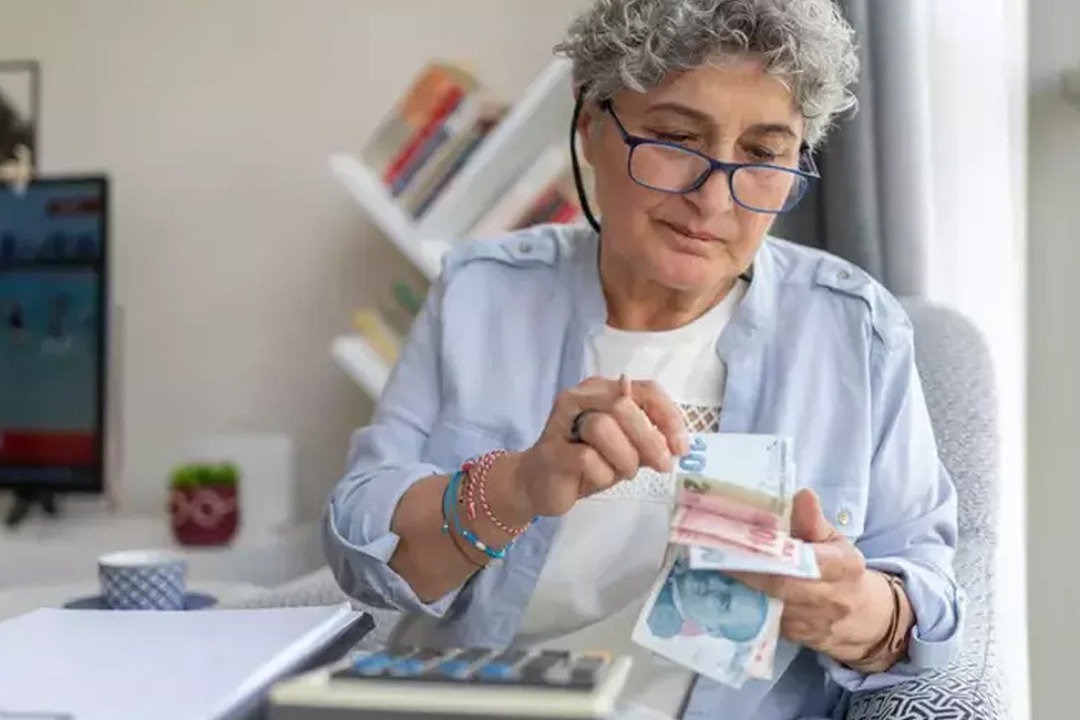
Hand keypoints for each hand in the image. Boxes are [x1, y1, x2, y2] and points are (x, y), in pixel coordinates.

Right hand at [507, 376, 688, 518]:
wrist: (539, 483)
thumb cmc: (587, 463)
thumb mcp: (624, 447)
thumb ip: (646, 437)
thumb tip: (675, 442)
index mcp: (602, 390)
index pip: (646, 389)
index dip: (668, 416)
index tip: (680, 446)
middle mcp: (580, 396)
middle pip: (624, 405)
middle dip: (649, 440)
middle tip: (662, 465)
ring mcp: (562, 421)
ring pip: (604, 428)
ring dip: (624, 459)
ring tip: (621, 473)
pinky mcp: (552, 450)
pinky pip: (588, 459)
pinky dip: (601, 476)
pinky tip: (594, 480)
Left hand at [728, 489, 895, 664]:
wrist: (863, 620)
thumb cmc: (842, 571)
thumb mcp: (835, 542)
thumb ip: (814, 521)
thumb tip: (802, 495)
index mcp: (843, 568)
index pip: (807, 561)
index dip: (772, 553)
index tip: (741, 540)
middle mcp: (829, 598)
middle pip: (781, 585)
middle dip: (746, 569)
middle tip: (713, 550)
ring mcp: (810, 623)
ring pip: (767, 604)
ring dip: (737, 585)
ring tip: (709, 564)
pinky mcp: (792, 637)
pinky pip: (763, 620)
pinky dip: (741, 602)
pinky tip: (719, 587)